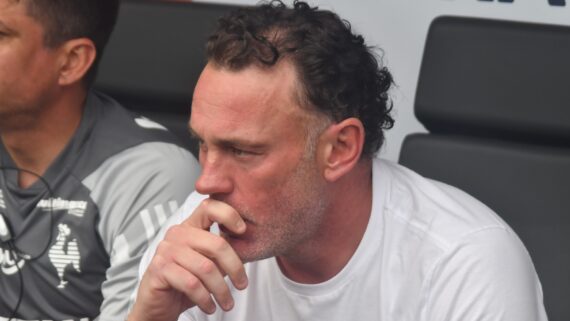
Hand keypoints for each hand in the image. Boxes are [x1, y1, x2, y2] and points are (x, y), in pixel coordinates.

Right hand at [128, 198, 248, 320]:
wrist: (158, 305)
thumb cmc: (186, 282)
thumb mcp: (209, 263)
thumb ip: (223, 252)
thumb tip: (249, 244)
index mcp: (190, 226)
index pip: (210, 207)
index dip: (229, 214)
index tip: (243, 230)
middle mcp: (177, 233)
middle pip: (216, 244)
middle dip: (235, 268)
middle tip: (243, 285)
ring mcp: (166, 250)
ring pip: (206, 268)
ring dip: (221, 290)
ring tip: (227, 303)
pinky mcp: (159, 269)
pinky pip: (191, 284)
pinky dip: (205, 299)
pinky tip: (210, 307)